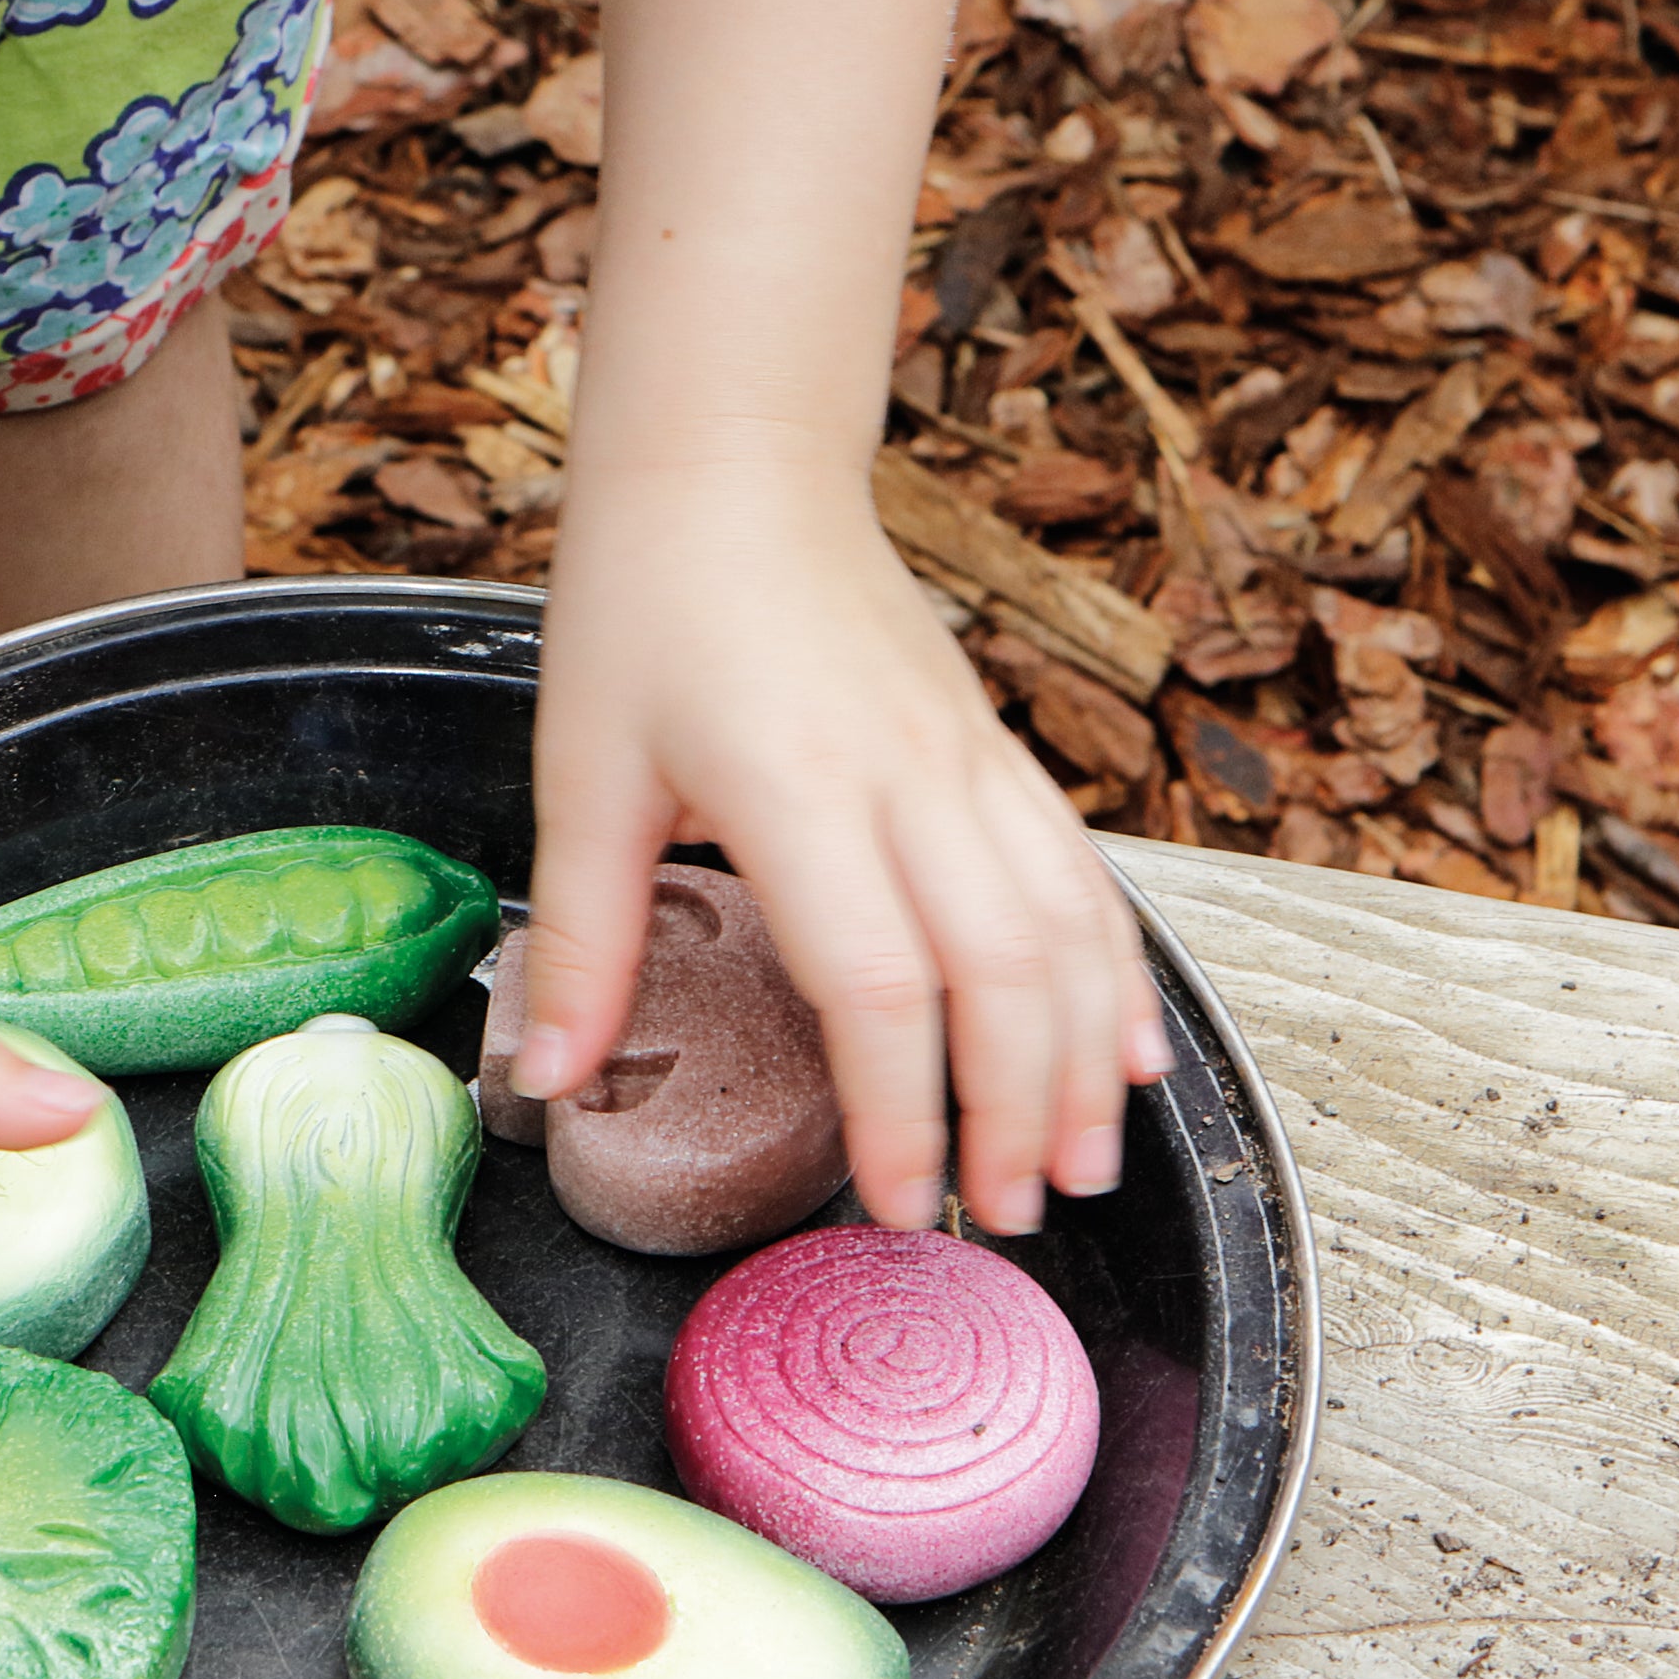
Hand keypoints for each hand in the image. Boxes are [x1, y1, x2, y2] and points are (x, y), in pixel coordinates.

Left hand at [499, 445, 1166, 1234]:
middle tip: (1006, 1217)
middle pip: (1003, 970)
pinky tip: (1130, 1050)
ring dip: (1088, 1057)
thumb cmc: (648, 604)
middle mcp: (905, 776)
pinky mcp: (992, 748)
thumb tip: (549, 1078)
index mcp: (795, 786)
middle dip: (1019, 1111)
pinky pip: (1082, 873)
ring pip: (1068, 926)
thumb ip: (585, 937)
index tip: (896, 1202)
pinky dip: (1117, 970)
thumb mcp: (583, 771)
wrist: (733, 461)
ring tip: (1086, 1168)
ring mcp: (965, 758)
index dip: (900, 1105)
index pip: (878, 979)